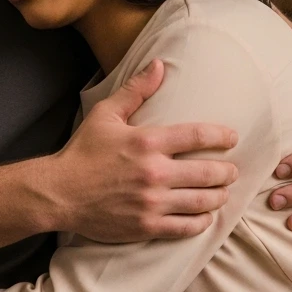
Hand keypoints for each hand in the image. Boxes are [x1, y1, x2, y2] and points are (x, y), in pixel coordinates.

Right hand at [45, 58, 239, 241]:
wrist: (59, 193)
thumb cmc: (82, 152)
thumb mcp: (106, 114)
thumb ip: (135, 90)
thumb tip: (159, 65)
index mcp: (147, 141)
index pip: (198, 136)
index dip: (222, 136)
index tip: (232, 137)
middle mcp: (154, 172)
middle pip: (208, 172)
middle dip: (227, 171)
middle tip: (232, 170)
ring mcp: (152, 202)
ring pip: (202, 201)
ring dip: (220, 196)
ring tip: (223, 192)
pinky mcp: (147, 226)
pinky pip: (187, 227)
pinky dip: (202, 222)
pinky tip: (205, 216)